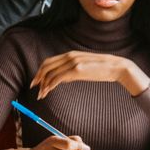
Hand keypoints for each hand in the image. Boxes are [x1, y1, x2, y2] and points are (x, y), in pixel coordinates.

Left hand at [30, 51, 149, 98]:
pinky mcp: (77, 70)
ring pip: (51, 73)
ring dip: (43, 84)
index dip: (40, 71)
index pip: (49, 61)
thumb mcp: (84, 68)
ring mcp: (73, 62)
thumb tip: (62, 79)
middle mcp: (69, 56)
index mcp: (70, 54)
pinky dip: (50, 85)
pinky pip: (58, 78)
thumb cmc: (102, 70)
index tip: (36, 81)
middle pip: (46, 65)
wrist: (116, 67)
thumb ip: (72, 71)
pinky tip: (48, 92)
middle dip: (38, 77)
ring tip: (41, 94)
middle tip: (34, 88)